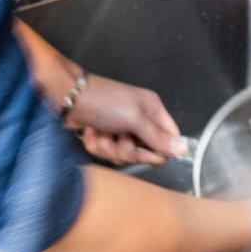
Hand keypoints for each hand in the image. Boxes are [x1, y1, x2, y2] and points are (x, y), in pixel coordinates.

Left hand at [67, 75, 188, 165]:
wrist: (68, 97)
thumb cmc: (102, 101)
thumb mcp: (134, 118)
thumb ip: (158, 137)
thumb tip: (182, 148)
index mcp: (152, 110)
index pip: (168, 138)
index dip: (159, 151)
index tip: (147, 153)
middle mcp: (138, 119)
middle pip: (144, 151)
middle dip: (127, 150)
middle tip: (119, 138)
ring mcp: (120, 127)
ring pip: (123, 154)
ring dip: (109, 147)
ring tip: (102, 132)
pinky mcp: (104, 134)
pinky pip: (106, 152)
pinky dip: (96, 144)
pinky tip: (91, 131)